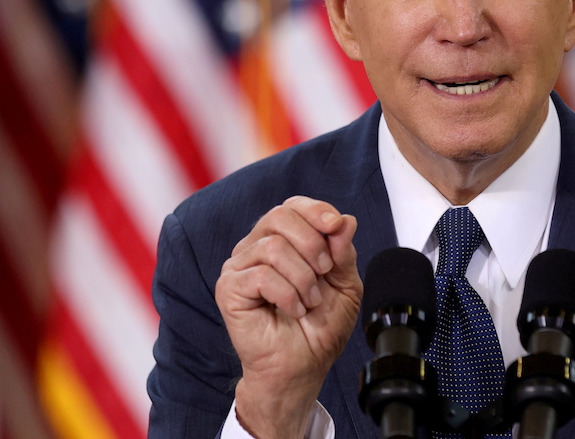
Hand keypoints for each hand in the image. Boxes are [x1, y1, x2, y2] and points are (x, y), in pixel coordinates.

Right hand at [214, 196, 362, 438]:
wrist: (303, 367)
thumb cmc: (319, 327)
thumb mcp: (345, 284)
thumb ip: (343, 251)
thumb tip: (345, 220)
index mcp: (283, 240)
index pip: (292, 206)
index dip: (316, 211)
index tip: (335, 226)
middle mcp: (256, 247)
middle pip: (279, 216)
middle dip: (312, 244)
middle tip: (324, 273)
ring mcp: (239, 267)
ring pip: (273, 247)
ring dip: (303, 278)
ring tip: (309, 301)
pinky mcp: (229, 289)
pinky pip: (261, 275)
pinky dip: (287, 294)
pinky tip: (293, 310)